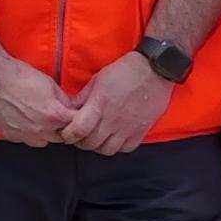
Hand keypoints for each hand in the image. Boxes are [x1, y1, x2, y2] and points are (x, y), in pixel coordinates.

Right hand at [0, 52, 77, 147]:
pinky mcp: (9, 135)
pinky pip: (24, 140)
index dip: (72, 118)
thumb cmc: (18, 76)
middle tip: (52, 114)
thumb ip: (63, 100)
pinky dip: (26, 133)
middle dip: (59, 127)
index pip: (75, 126)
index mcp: (54, 115)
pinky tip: (22, 119)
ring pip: (42, 142)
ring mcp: (23, 135)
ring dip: (44, 133)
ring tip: (37, 118)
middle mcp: (40, 129)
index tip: (68, 114)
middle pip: (59, 137)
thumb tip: (68, 107)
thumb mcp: (50, 82)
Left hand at [59, 52, 178, 156]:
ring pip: (107, 150)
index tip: (66, 132)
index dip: (68, 135)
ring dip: (98, 146)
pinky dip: (118, 147)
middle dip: (80, 142)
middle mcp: (113, 119)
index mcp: (99, 105)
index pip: (78, 130)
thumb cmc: (124, 72)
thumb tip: (68, 110)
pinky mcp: (141, 131)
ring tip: (97, 137)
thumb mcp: (97, 80)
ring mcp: (128, 127)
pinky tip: (114, 138)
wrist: (154, 70)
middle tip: (80, 136)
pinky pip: (126, 149)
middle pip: (90, 144)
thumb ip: (82, 98)